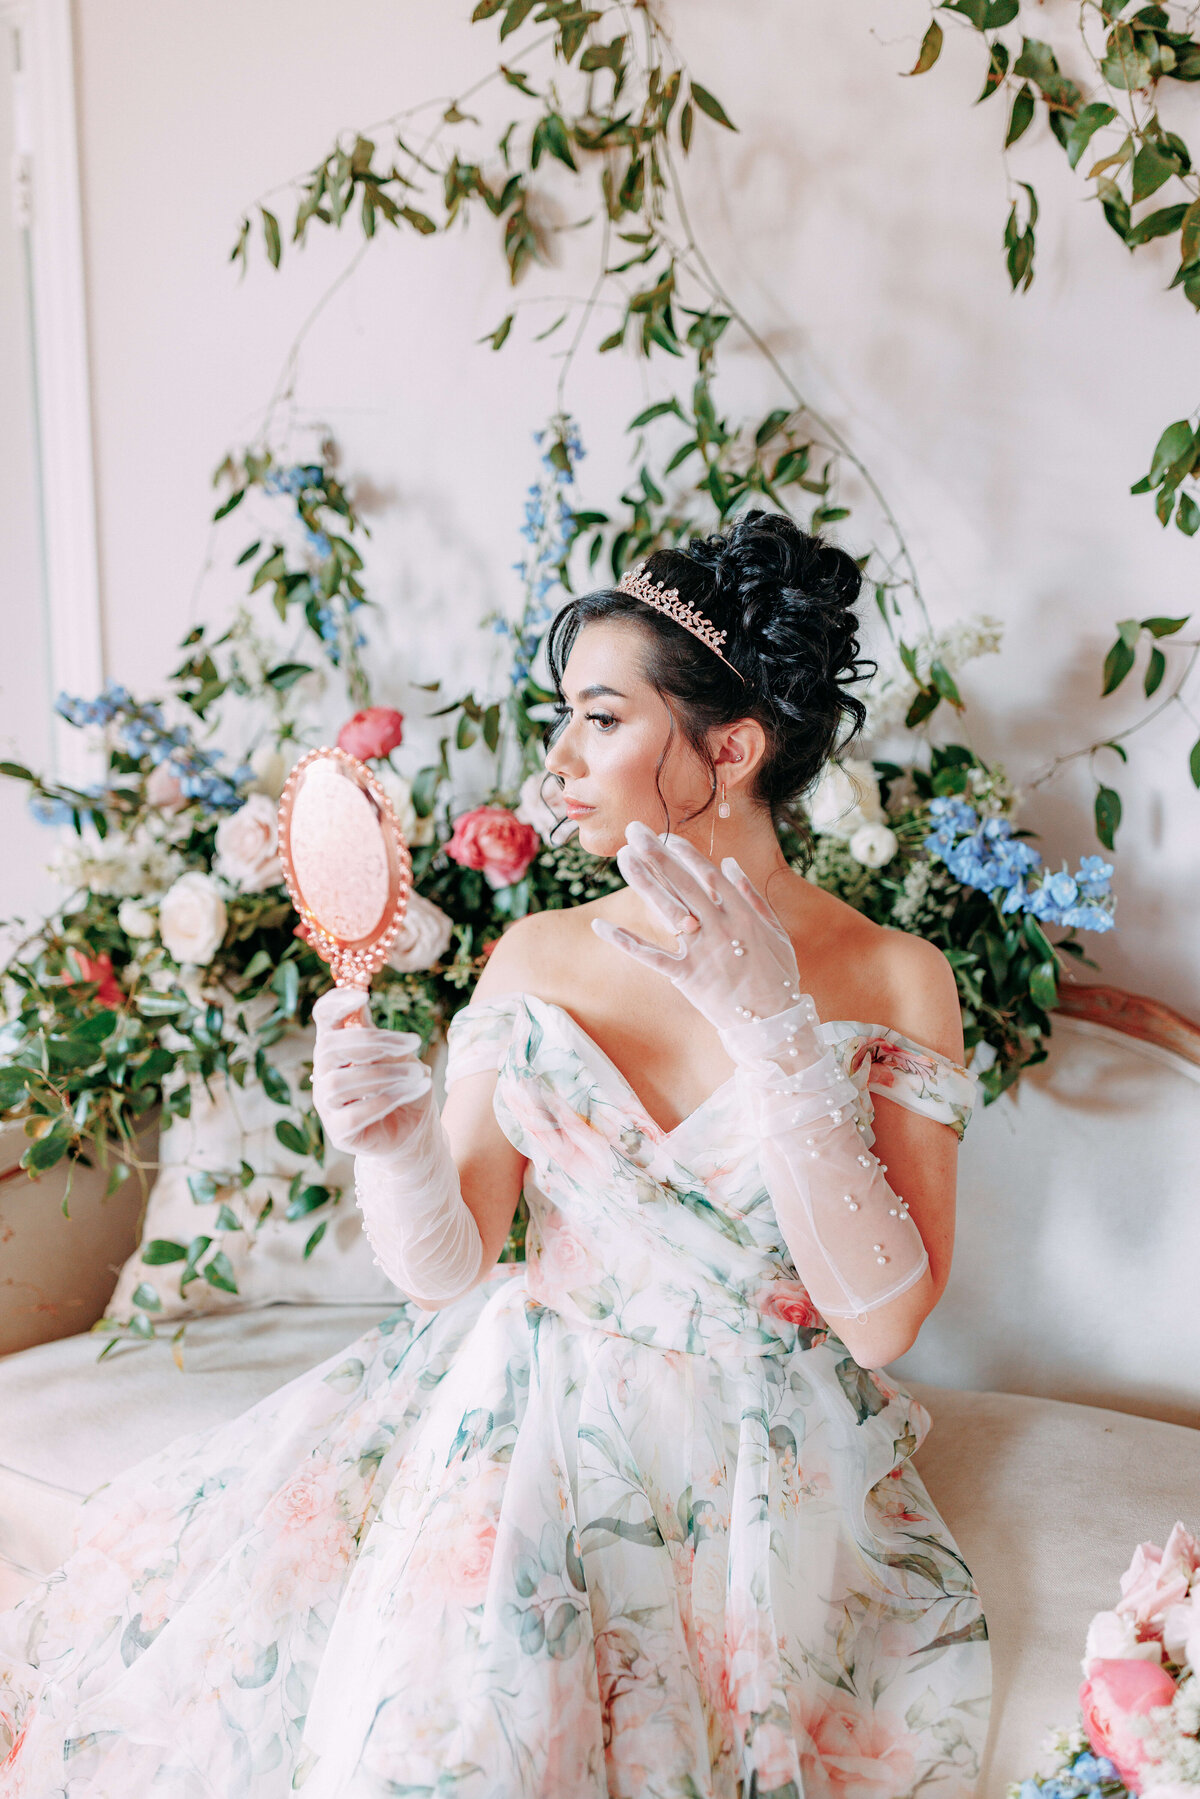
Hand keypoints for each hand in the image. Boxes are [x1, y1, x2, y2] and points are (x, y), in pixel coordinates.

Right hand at [311, 986, 431, 1157]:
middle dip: (373, 1042)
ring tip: (418, 1074)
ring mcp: (327, 1105)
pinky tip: (411, 1092)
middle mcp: (324, 1074)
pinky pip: (353, 1114)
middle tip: (414, 1042)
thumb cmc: (405, 1086)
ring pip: (339, 1082)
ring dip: (384, 1074)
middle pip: (328, 1048)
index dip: (335, 1005)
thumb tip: (360, 1000)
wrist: (417, 1129)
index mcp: (337, 1048)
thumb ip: (379, 1037)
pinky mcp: (339, 1132)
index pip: (322, 1019)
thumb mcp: (400, 1056)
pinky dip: (386, 1100)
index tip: (363, 997)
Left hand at [591, 820, 800, 1034]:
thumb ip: (752, 896)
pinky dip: (625, 942)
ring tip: (623, 859)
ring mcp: (702, 951)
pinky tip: (601, 926)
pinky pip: (651, 956)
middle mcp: (719, 927)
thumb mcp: (775, 931)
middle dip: (657, 854)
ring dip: (643, 882)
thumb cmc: (778, 975)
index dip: (685, 853)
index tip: (667, 835)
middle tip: (634, 830)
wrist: (774, 1021)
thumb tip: (729, 864)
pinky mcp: (687, 976)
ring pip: (666, 910)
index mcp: (741, 914)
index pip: (708, 874)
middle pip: (682, 883)